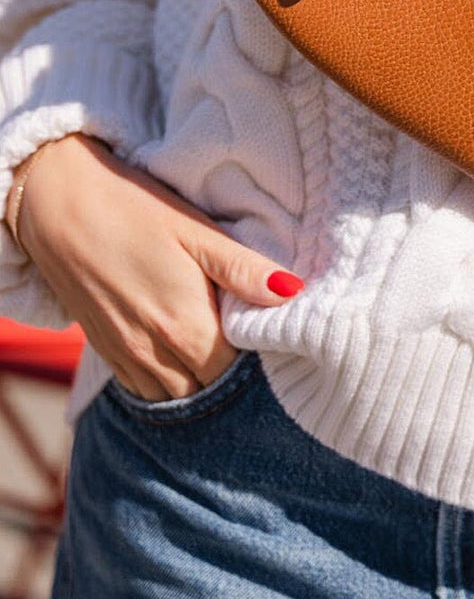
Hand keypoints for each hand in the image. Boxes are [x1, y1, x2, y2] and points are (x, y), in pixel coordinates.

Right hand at [10, 133, 304, 400]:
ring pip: (176, 396)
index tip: (274, 332)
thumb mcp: (194, 230)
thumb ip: (242, 268)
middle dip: (234, 372)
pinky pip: (145, 388)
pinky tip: (182, 349)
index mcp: (185, 326)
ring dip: (201, 380)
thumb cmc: (130, 208)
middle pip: (209, 388)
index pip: (238, 370)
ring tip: (219, 344)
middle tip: (252, 337)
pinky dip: (169, 380)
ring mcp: (126, 357)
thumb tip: (293, 292)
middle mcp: (155, 354)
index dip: (260, 355)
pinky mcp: (105, 350)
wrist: (55, 202)